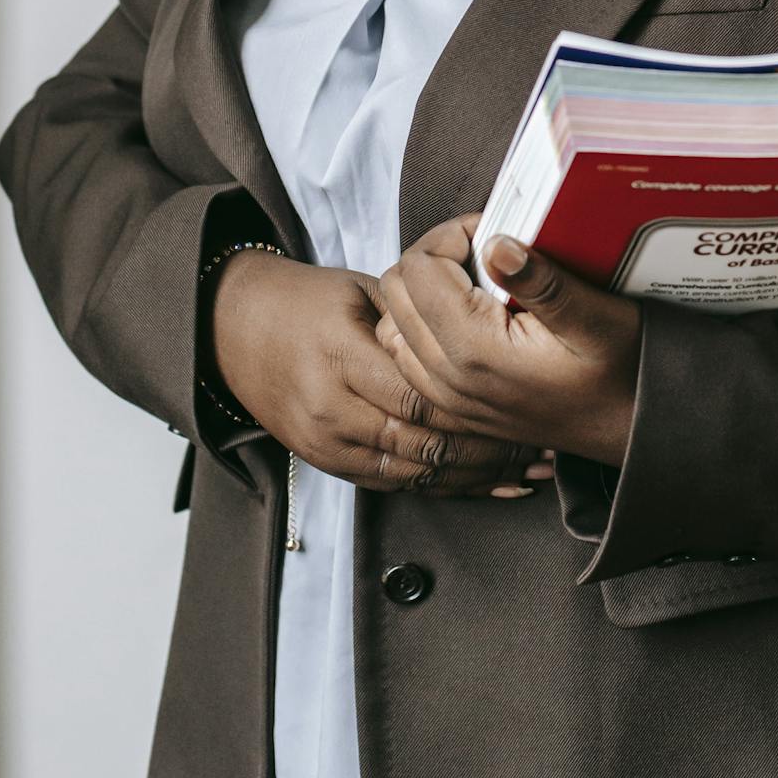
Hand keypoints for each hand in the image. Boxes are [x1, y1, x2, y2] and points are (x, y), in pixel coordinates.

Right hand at [210, 249, 549, 495]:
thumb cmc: (308, 301)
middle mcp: (331, 409)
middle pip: (422, 443)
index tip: (527, 411)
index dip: (477, 411)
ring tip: (528, 474)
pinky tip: (485, 486)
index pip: (418, 395)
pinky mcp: (325, 463)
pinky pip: (393, 484)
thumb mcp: (362, 290)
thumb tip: (487, 311)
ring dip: (473, 478)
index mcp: (341, 356)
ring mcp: (326, 443)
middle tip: (542, 450)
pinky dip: (442, 487)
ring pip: (413, 473)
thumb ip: (418, 314)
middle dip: (487, 452)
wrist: (234, 331)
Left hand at [375, 214, 640, 467]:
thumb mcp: (596, 317)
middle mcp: (448, 379)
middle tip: (482, 249)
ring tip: (473, 280)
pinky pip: (406, 354)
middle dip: (433, 257)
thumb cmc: (621, 371)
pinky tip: (465, 314)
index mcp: (476, 352)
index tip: (492, 231)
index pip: (419, 268)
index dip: (451, 235)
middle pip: (396, 291)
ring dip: (422, 291)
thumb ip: (541, 280)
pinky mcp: (451, 407)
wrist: (631, 430)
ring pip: (393, 323)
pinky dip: (422, 324)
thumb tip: (495, 243)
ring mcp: (446, 398)